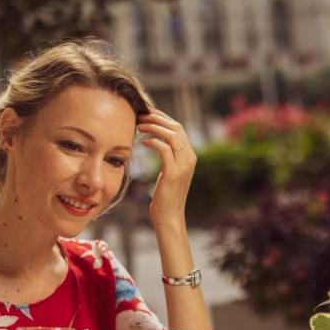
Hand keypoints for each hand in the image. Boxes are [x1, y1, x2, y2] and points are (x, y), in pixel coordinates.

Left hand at [138, 111, 196, 227]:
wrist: (169, 216)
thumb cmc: (165, 195)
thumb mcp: (169, 171)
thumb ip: (168, 156)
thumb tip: (156, 140)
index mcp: (190, 156)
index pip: (178, 128)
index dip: (162, 118)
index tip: (147, 113)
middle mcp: (190, 158)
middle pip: (176, 128)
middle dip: (157, 118)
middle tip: (140, 116)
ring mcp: (183, 165)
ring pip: (171, 135)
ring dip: (154, 127)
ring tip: (139, 126)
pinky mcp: (174, 173)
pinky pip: (164, 149)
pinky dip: (153, 141)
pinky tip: (143, 142)